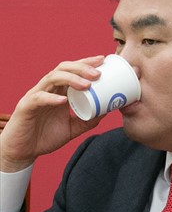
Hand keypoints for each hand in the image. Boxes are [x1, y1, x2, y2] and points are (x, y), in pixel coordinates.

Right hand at [0, 55, 105, 171]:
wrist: (24, 151)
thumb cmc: (46, 137)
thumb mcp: (73, 128)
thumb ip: (88, 120)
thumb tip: (107, 111)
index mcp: (58, 91)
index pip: (72, 70)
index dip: (86, 63)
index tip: (102, 60)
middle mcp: (47, 89)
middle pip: (63, 69)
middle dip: (81, 67)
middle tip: (98, 74)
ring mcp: (36, 96)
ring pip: (51, 78)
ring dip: (70, 79)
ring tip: (86, 84)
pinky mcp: (26, 107)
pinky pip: (38, 99)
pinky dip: (51, 98)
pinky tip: (63, 100)